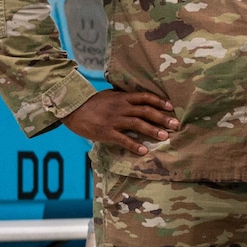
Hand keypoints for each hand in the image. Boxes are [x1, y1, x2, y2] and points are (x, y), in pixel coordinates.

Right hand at [62, 89, 177, 155]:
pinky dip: (133, 145)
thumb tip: (138, 99)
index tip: (171, 107)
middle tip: (176, 124)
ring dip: (152, 130)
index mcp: (122, 98)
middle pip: (146, 111)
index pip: (145, 97)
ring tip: (164, 136)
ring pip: (137, 124)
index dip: (159, 101)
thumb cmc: (91, 103)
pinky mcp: (106, 132)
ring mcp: (114, 120)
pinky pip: (122, 139)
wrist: (71, 109)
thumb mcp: (109, 96)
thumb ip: (123, 97)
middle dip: (162, 118)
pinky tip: (143, 150)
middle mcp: (121, 107)